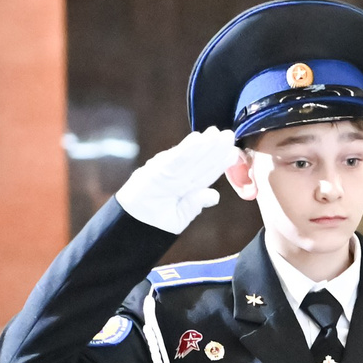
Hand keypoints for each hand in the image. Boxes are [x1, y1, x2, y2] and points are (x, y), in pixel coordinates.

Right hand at [115, 126, 242, 232]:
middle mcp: (174, 176)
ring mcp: (163, 172)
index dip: (219, 162)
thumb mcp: (179, 217)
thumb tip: (215, 195)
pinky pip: (173, 161)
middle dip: (214, 148)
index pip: (205, 173)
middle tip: (229, 134)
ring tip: (216, 133)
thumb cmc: (153, 224)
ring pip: (189, 158)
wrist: (129, 229)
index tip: (233, 151)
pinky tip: (198, 139)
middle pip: (198, 161)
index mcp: (183, 187)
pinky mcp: (153, 173)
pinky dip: (186, 150)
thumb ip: (195, 204)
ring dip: (203, 144)